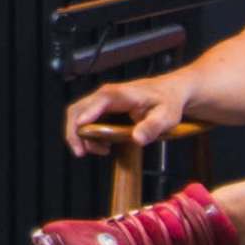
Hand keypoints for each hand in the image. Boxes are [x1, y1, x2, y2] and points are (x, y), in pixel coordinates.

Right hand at [64, 73, 192, 156]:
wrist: (169, 92)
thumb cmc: (167, 101)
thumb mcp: (167, 116)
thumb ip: (152, 127)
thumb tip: (137, 138)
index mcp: (118, 94)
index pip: (93, 104)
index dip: (82, 120)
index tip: (80, 139)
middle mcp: (105, 95)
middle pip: (77, 110)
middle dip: (75, 134)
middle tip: (82, 152)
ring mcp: (102, 101)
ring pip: (78, 116)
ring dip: (82, 137)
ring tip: (102, 150)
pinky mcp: (103, 108)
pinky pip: (86, 121)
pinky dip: (89, 136)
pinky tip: (105, 146)